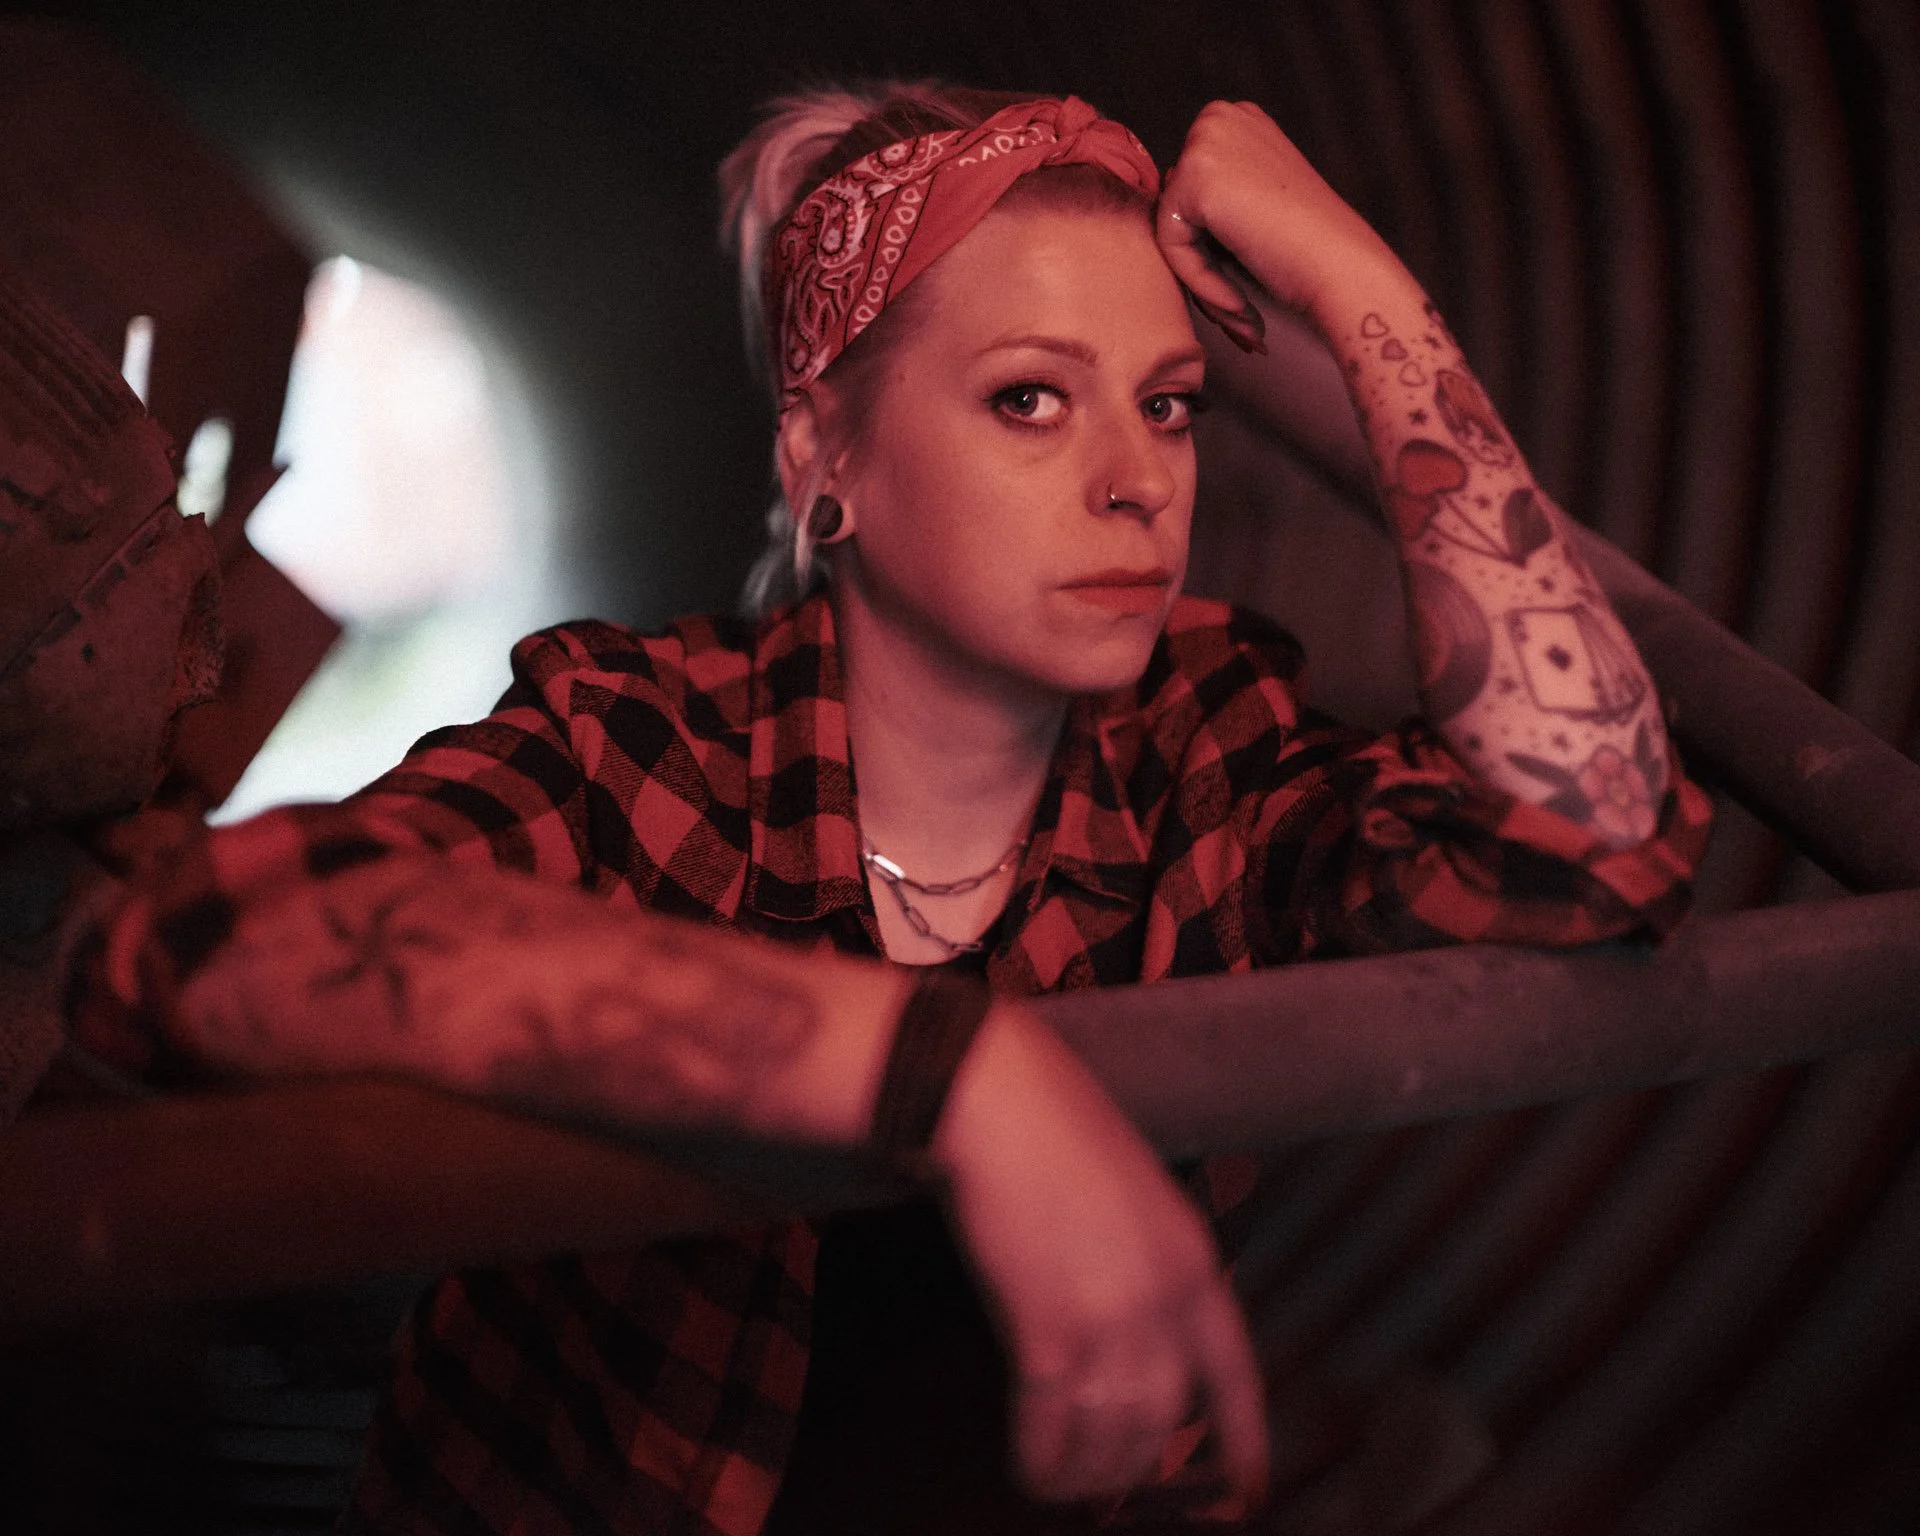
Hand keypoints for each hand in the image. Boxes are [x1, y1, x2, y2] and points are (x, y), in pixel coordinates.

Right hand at [931, 1003, 1267, 1508]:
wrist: (999, 1106)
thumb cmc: (1053, 1135)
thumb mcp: (1134, 1197)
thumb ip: (1145, 1266)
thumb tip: (1127, 1341)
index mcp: (1194, 1260)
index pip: (1236, 1372)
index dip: (1244, 1440)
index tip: (1248, 1490)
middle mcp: (1165, 1298)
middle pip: (1166, 1418)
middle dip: (1141, 1468)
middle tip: (1115, 1493)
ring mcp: (1110, 1318)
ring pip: (1114, 1435)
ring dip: (1089, 1473)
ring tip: (1068, 1486)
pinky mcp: (1047, 1331)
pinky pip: (1053, 1426)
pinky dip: (1043, 1461)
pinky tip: (1033, 1472)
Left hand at [1157, 100, 1398, 349]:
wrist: (1343, 268)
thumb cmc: (1308, 249)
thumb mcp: (1254, 205)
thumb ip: (1212, 195)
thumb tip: (1167, 191)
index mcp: (1236, 120)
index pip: (1188, 195)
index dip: (1212, 246)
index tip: (1244, 284)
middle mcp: (1219, 118)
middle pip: (1175, 210)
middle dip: (1202, 263)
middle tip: (1241, 309)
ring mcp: (1206, 141)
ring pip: (1171, 230)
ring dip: (1203, 280)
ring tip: (1243, 312)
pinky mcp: (1195, 177)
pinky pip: (1171, 244)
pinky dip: (1200, 282)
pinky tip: (1239, 302)